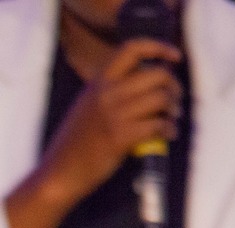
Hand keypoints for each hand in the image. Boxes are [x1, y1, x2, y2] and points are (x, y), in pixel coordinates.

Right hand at [39, 39, 183, 206]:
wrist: (59, 172)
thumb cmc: (74, 143)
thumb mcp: (87, 105)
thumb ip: (110, 91)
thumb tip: (144, 84)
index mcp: (98, 82)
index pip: (132, 49)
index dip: (158, 48)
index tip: (175, 57)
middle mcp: (107, 93)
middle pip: (156, 75)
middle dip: (173, 86)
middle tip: (175, 100)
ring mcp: (114, 114)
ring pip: (160, 98)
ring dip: (172, 109)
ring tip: (171, 119)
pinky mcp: (121, 137)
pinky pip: (157, 125)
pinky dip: (168, 129)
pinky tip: (167, 135)